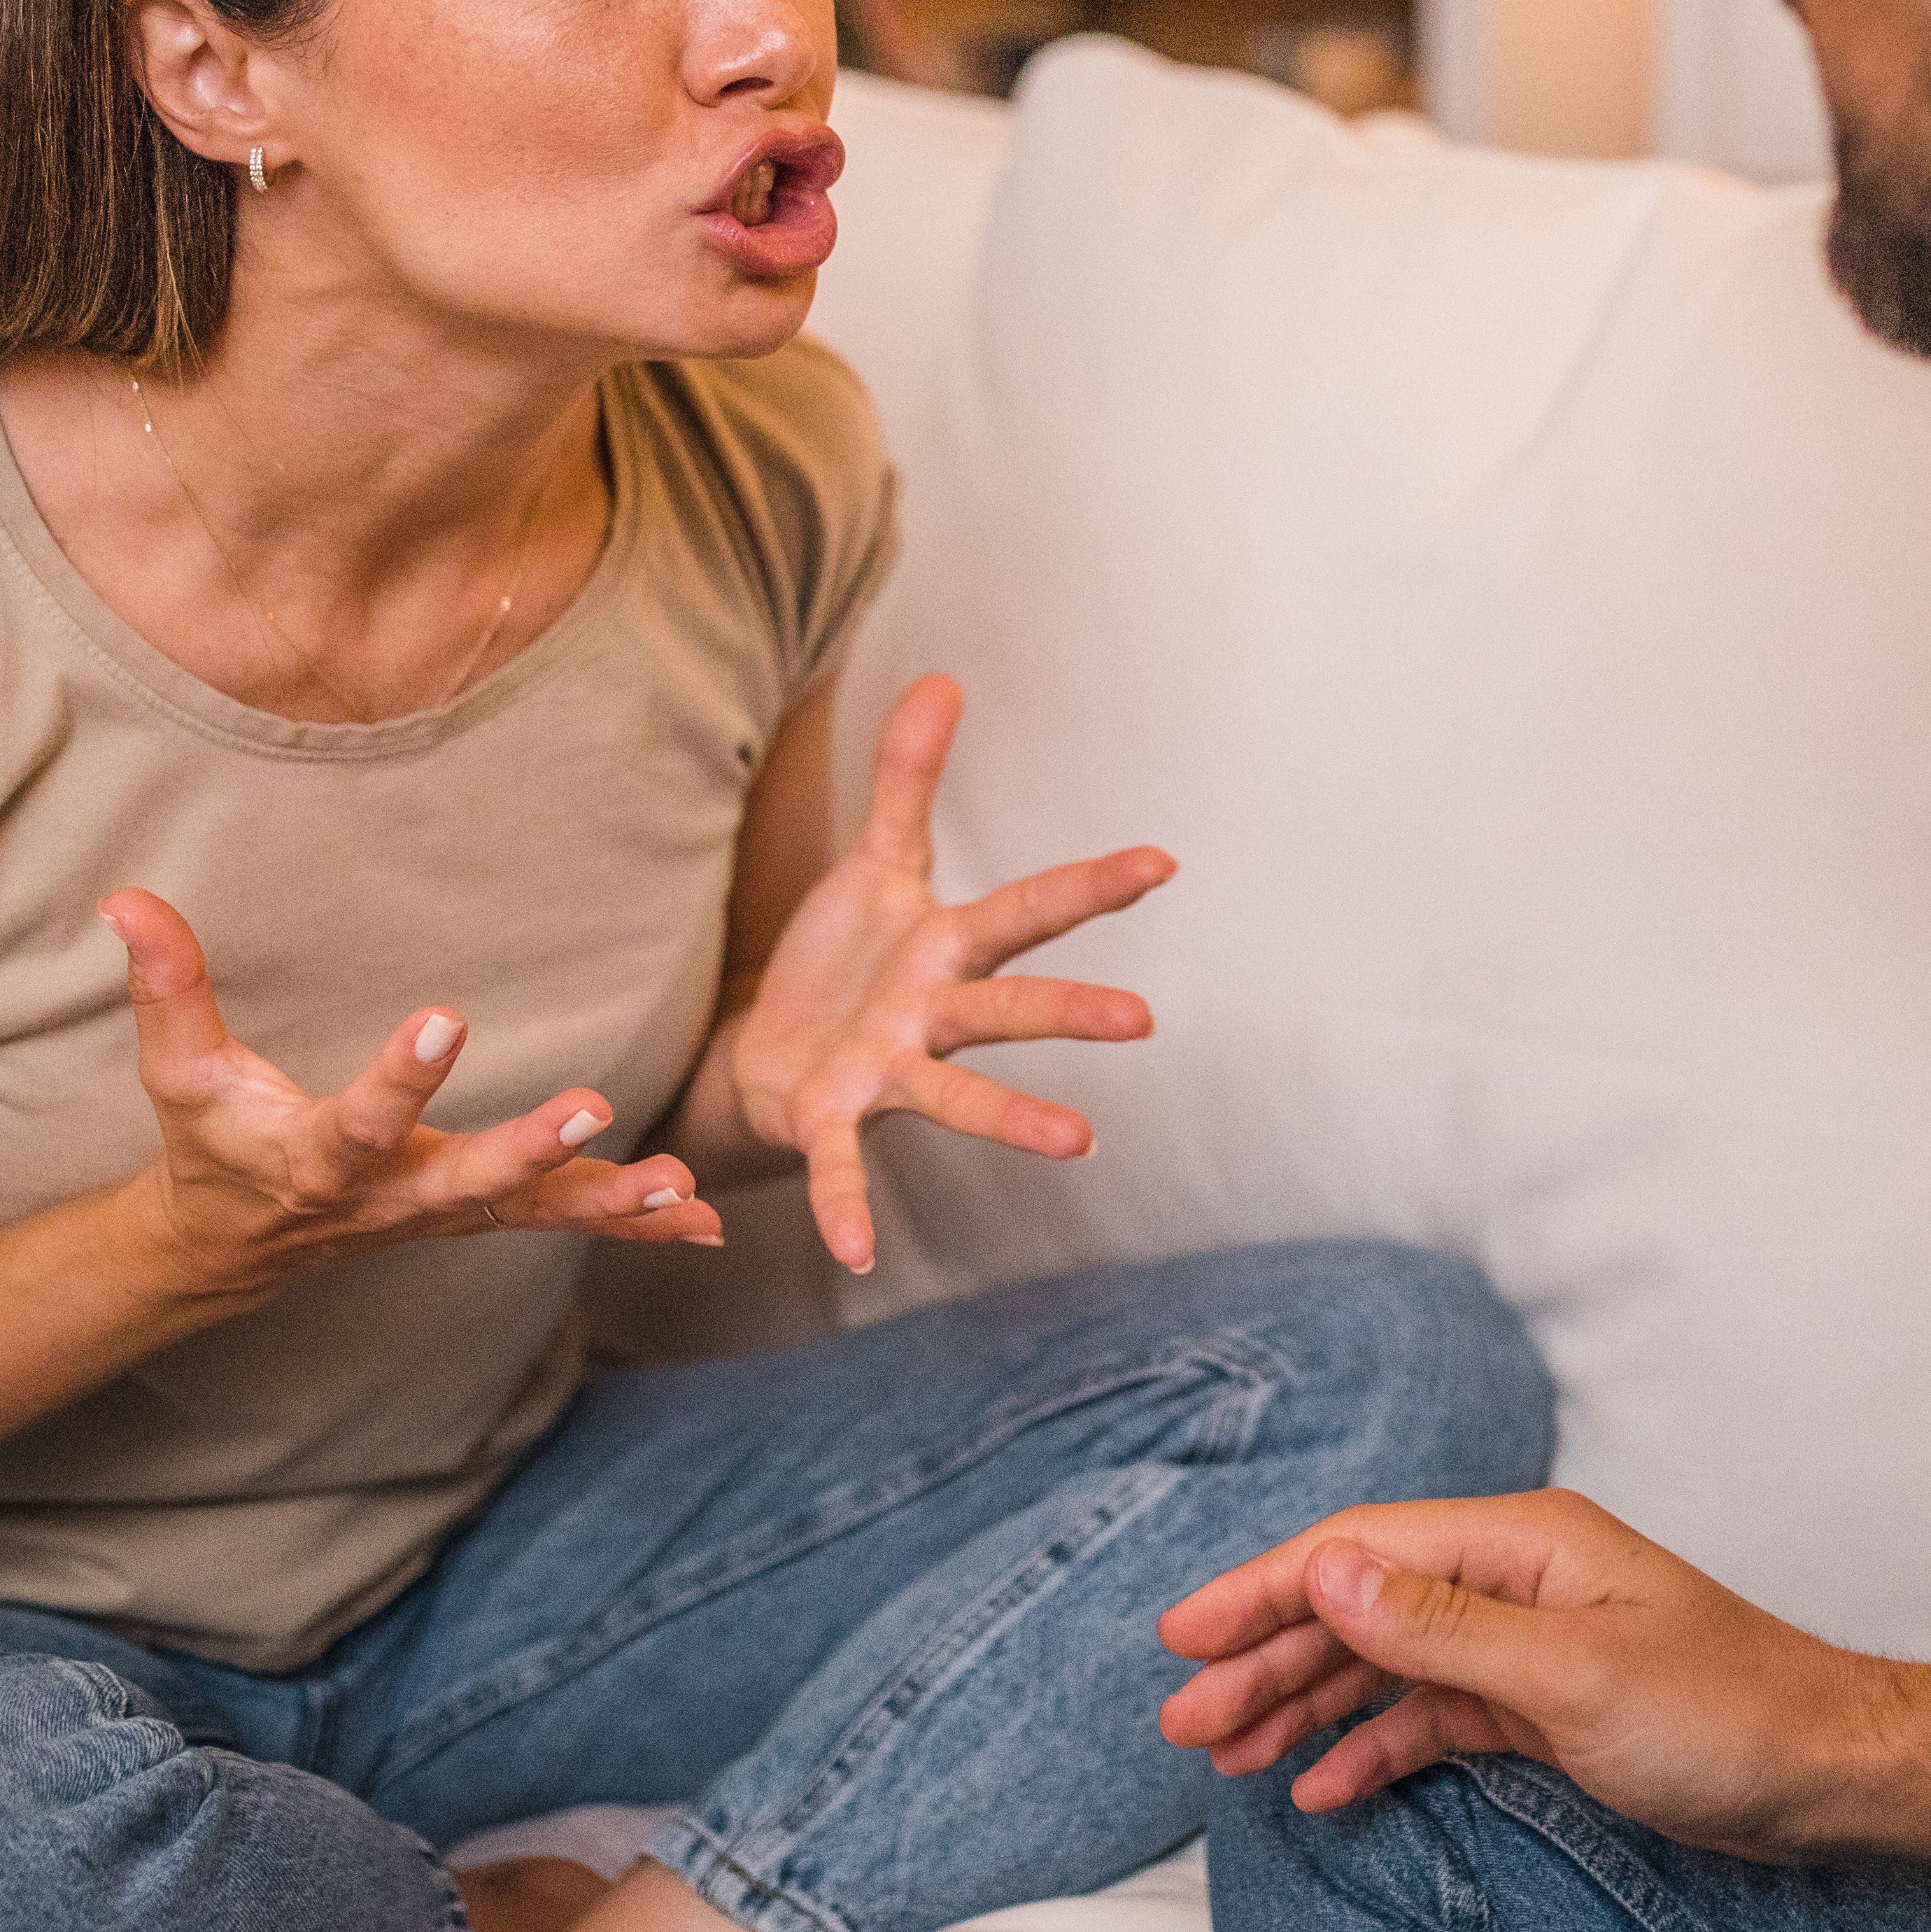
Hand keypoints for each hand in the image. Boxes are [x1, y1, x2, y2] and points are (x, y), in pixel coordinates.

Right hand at [102, 888, 722, 1302]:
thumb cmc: (209, 1144)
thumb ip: (165, 984)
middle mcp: (387, 1202)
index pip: (360, 1119)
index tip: (446, 1014)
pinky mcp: (477, 1219)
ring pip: (532, 1214)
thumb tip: (123, 895)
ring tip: (681, 1189)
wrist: (229, 1250)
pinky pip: (561, 1221)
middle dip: (529, 1152)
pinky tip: (704, 1221)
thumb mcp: (179, 1071)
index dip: (400, 1076)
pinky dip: (632, 1222)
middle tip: (595, 1107)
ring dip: (610, 1204)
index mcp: (315, 1162)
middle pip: (465, 1182)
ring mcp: (439, 1218)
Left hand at [700, 675, 1171, 1272]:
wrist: (770, 1056)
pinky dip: (847, 1209)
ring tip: (1080, 1143)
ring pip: (958, 1094)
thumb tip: (942, 675)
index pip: (1029, 907)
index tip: (1161, 862)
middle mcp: (936, 1016)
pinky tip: (855, 1256)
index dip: (1091, 884)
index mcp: (948, 946)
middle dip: (1073, 1011)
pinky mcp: (834, 1121)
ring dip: (1016, 1119)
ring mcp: (892, 1074)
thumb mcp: (872, 863)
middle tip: (1143, 1018)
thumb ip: (908, 778)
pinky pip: (844, 1167)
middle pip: (1012, 1007)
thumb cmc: (843, 963)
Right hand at [1156, 1489, 1930, 1897]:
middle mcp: (1513, 1581)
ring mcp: (1526, 1644)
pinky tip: (1322, 1785)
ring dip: (1305, 1706)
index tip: (1182, 1636)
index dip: (1264, 1589)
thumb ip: (1442, 1627)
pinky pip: (1433, 1719)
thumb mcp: (1573, 1676)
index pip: (1360, 1552)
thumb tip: (1328, 1571)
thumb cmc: (1727, 1713)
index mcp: (1519, 1544)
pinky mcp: (1543, 1707)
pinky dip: (1374, 1747)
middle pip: (1359, 1608)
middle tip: (1183, 1720)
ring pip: (1386, 1667)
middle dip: (1267, 1659)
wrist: (1831, 1774)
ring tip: (1227, 1756)